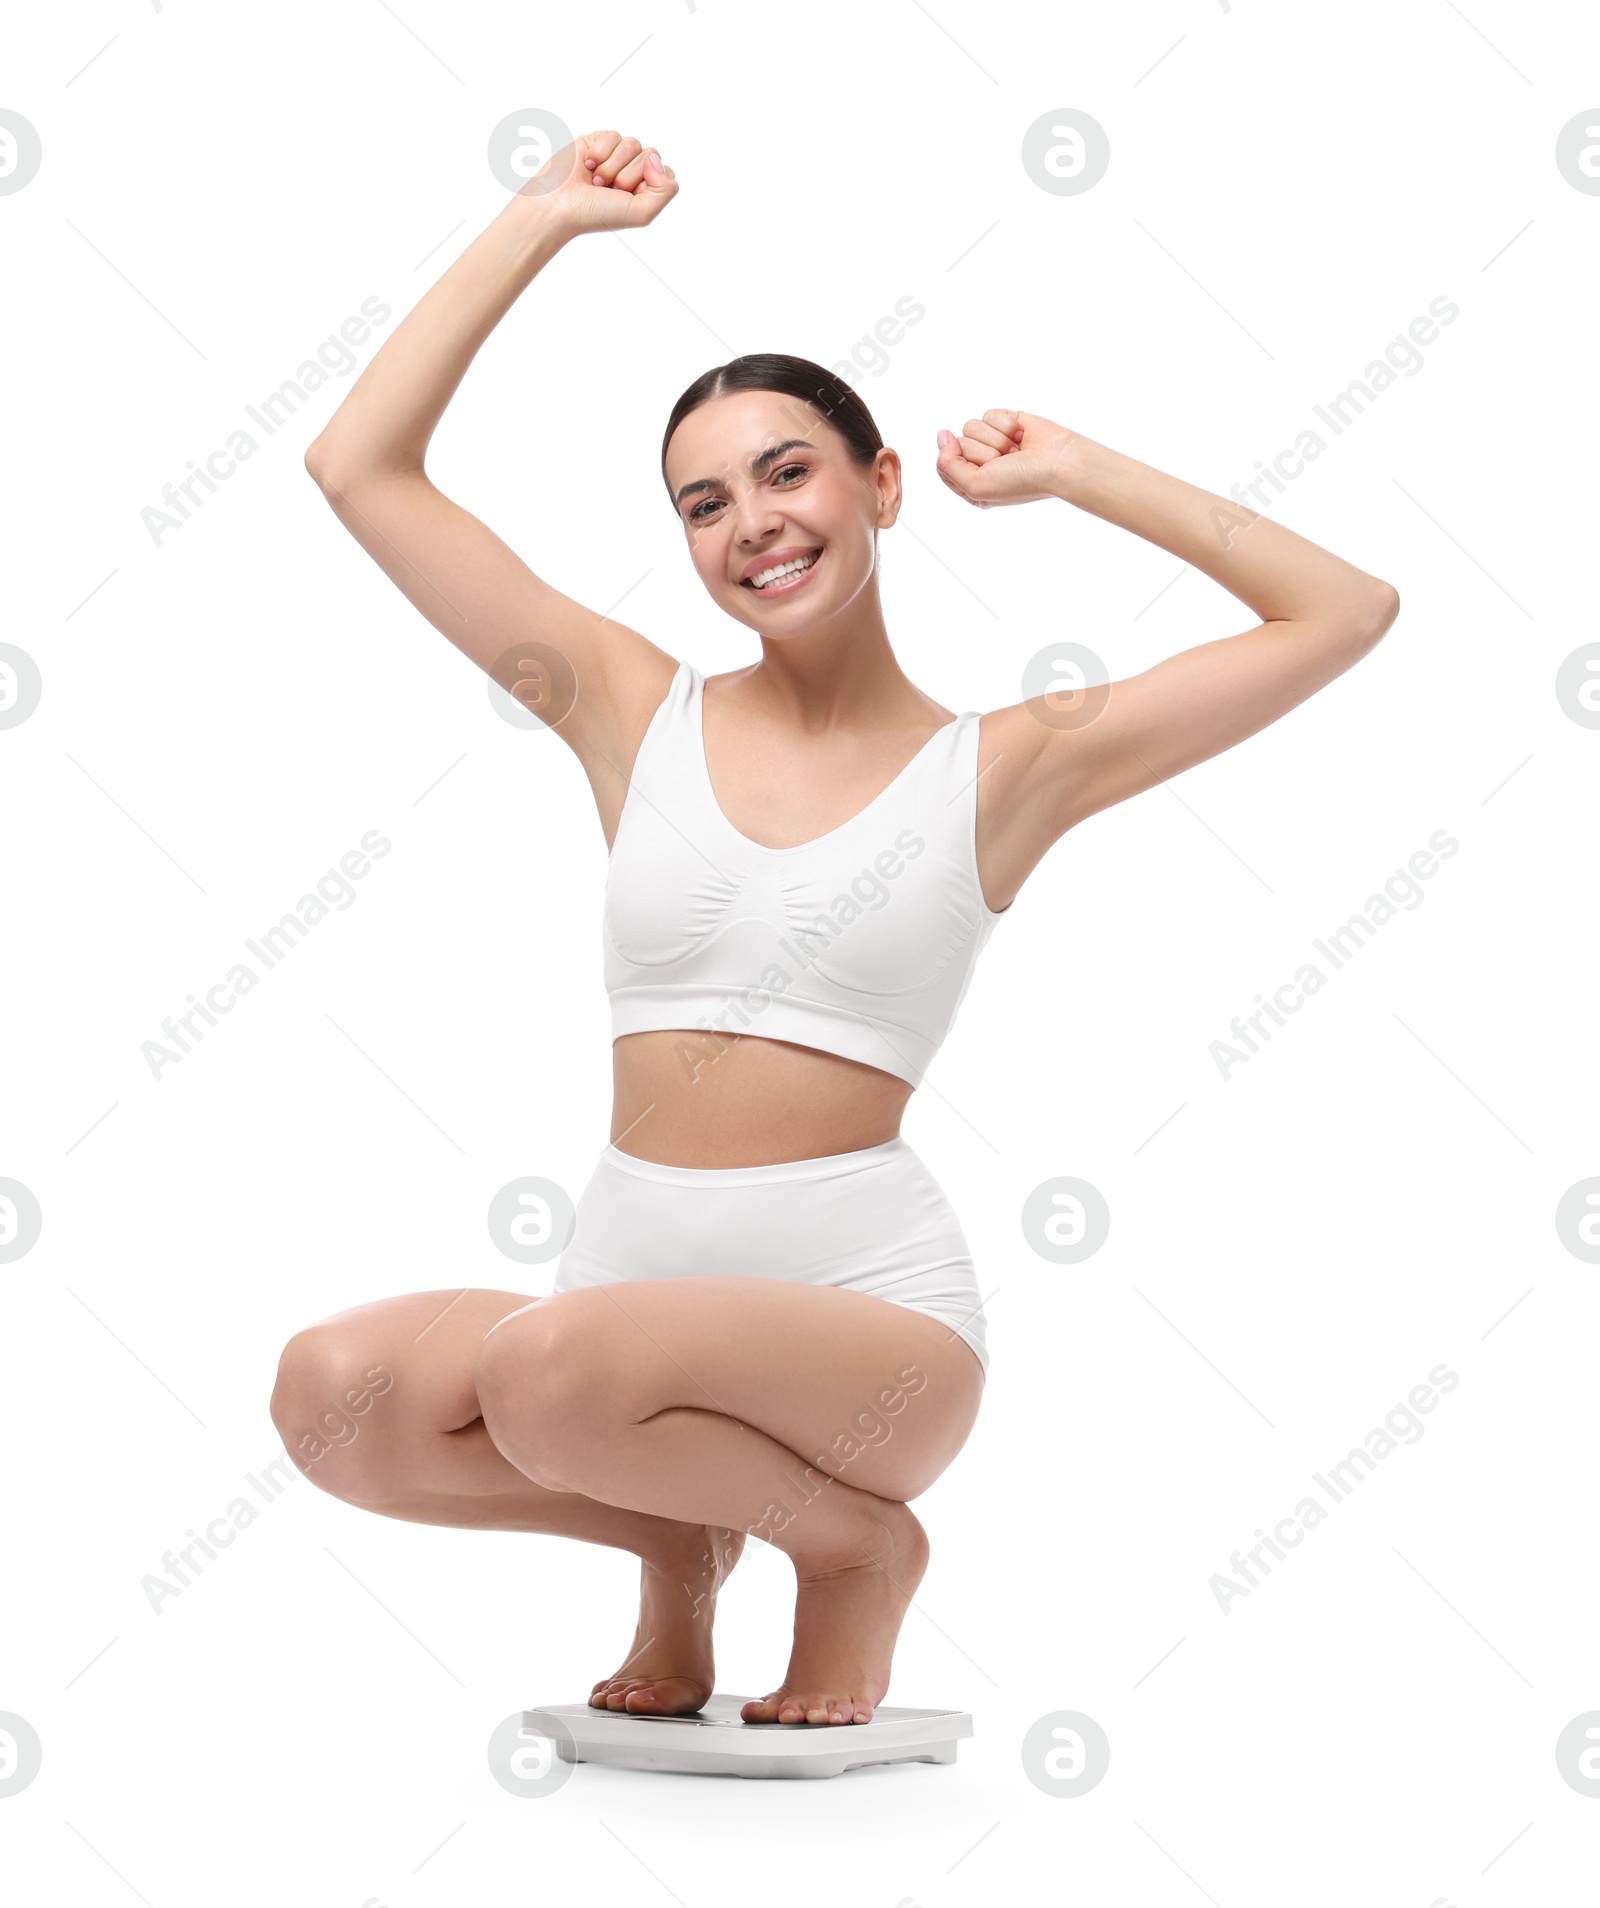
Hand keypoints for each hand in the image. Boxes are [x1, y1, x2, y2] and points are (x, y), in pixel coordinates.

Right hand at [524, 129, 677, 235]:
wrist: (559, 204)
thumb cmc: (596, 214)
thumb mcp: (642, 213)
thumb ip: (666, 191)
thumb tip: (657, 158)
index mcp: (645, 191)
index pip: (665, 173)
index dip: (649, 182)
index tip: (628, 196)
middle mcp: (632, 173)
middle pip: (650, 155)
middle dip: (628, 175)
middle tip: (608, 190)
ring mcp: (615, 157)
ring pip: (632, 144)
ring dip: (612, 165)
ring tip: (596, 181)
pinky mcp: (597, 142)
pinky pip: (613, 135)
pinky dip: (600, 152)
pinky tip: (587, 165)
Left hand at [934, 409, 1081, 507]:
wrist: (1058, 462)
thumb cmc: (1022, 481)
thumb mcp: (975, 486)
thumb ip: (947, 466)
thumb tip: (942, 435)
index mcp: (971, 484)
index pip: (945, 465)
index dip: (960, 463)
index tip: (984, 470)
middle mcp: (981, 463)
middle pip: (958, 443)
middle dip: (983, 452)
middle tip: (1006, 462)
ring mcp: (994, 441)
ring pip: (972, 426)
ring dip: (997, 439)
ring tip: (1015, 451)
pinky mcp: (1006, 422)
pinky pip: (990, 414)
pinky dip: (1007, 425)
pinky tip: (1022, 437)